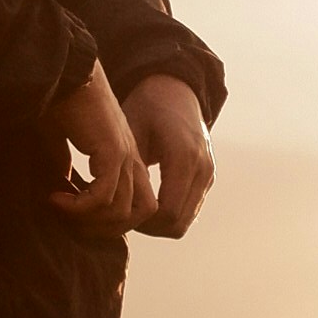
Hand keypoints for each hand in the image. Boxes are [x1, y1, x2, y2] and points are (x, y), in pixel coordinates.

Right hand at [49, 62, 156, 236]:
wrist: (65, 72)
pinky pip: (103, 197)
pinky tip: (55, 199)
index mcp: (125, 157)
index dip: (109, 220)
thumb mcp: (62, 140)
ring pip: (122, 212)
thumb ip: (65, 163)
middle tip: (71, 224)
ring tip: (61, 209)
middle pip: (138, 215)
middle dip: (105, 229)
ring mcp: (125, 156)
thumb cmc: (60, 101)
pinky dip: (79, 207)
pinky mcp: (111, 151)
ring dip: (89, 220)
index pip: (135, 206)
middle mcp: (131, 159)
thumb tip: (60, 183)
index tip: (74, 216)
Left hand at [123, 72, 214, 240]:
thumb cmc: (146, 106)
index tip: (118, 210)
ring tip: (131, 207)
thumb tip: (109, 201)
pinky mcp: (207, 178)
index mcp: (184, 157)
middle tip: (120, 214)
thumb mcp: (131, 131)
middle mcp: (203, 169)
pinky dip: (168, 214)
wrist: (175, 89)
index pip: (168, 214)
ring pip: (184, 222)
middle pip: (177, 225)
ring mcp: (208, 175)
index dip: (141, 222)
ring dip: (157, 224)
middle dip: (147, 227)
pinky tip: (145, 201)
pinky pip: (189, 211)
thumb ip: (127, 166)